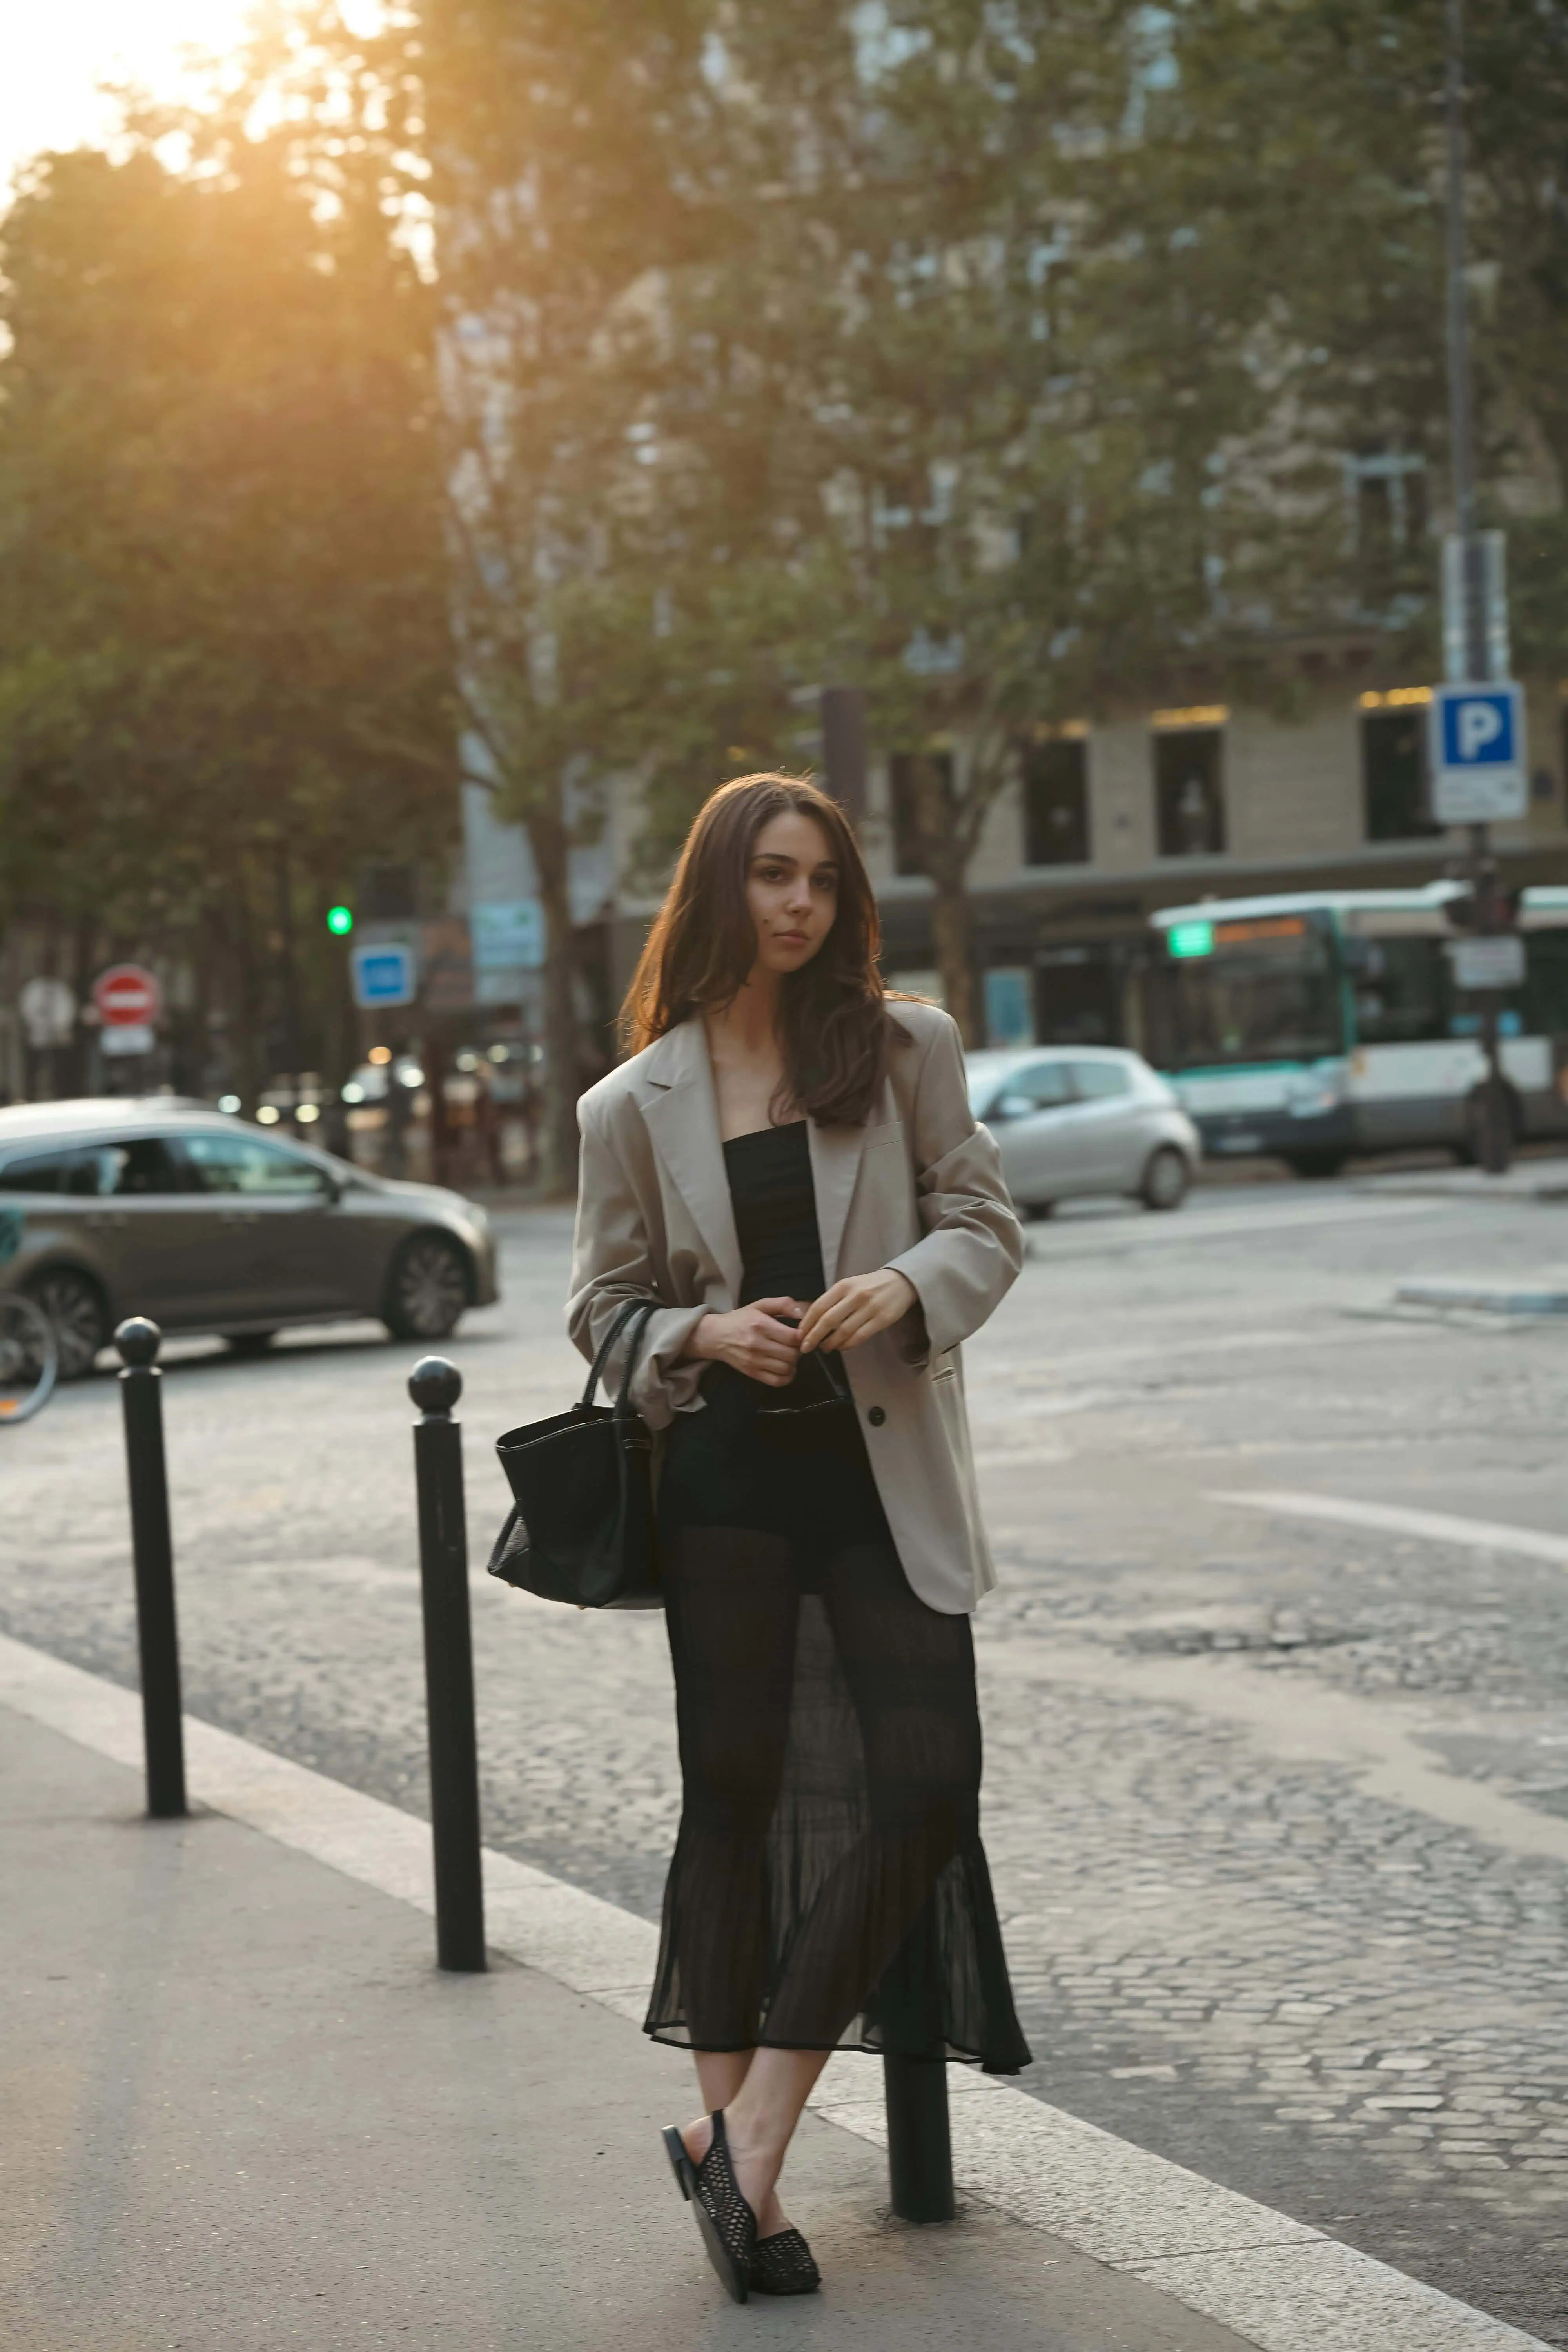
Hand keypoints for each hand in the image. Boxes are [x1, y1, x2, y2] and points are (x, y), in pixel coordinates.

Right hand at [685, 1297, 807, 1386]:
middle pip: (792, 1354)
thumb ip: (783, 1304)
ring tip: (789, 1356)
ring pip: (786, 1369)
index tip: (800, 1334)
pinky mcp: (752, 1373)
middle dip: (798, 1350)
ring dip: (793, 1363)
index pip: (792, 1337)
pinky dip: (787, 1377)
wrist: (715, 1336)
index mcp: (761, 1325)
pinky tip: (785, 1368)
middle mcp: (757, 1344)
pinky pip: (777, 1381)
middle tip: (794, 1345)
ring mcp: (754, 1361)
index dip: (802, 1337)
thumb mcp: (760, 1305)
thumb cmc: (741, 1319)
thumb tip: (802, 1313)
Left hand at [796, 1268, 916, 1355]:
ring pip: (844, 1331)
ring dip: (830, 1343)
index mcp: (843, 1286)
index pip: (819, 1306)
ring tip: (824, 1348)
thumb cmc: (869, 1286)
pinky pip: (859, 1337)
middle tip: (805, 1348)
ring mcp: (869, 1308)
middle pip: (828, 1320)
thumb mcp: (849, 1285)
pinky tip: (841, 1347)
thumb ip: (832, 1300)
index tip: (799, 1335)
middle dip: (813, 1337)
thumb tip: (811, 1321)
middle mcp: (855, 1295)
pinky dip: (847, 1345)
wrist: (900, 1282)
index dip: (807, 1323)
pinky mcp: (882, 1320)